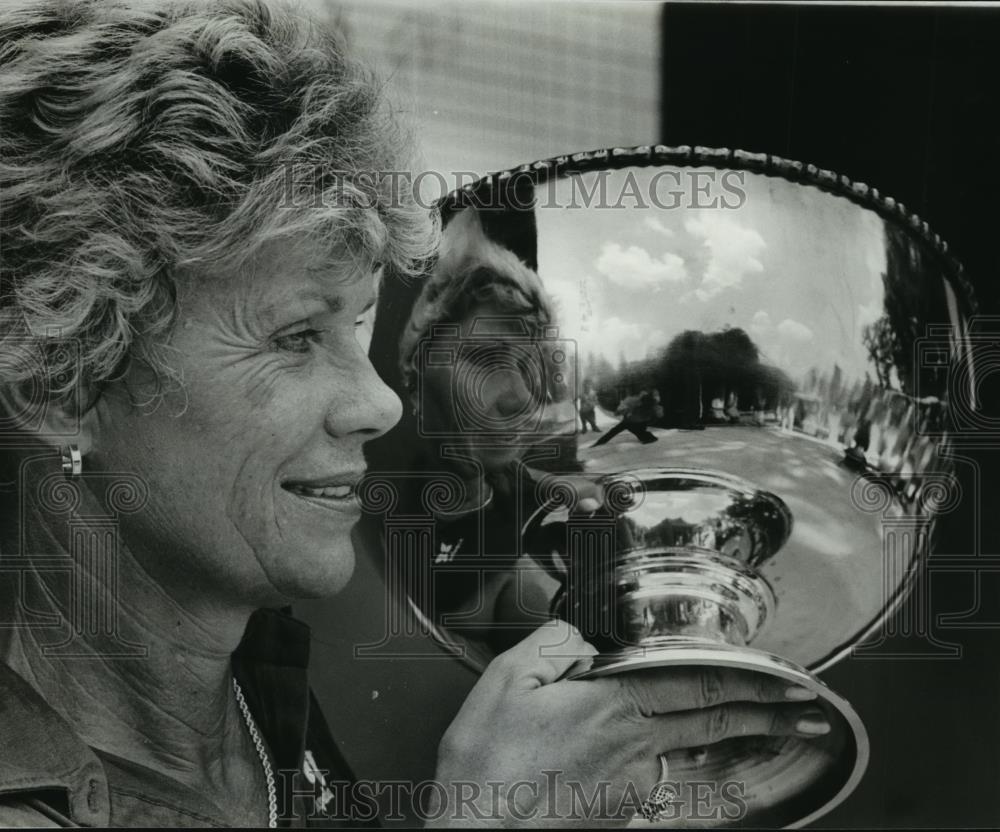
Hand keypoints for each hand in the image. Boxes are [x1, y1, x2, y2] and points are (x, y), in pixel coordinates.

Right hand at [430, 621, 829, 827]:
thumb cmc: (487, 768)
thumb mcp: (505, 680)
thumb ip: (553, 644)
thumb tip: (580, 636)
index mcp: (612, 706)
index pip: (700, 685)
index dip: (751, 681)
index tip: (789, 682)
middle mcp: (633, 747)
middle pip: (715, 722)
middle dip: (769, 714)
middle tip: (807, 710)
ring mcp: (628, 784)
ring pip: (691, 749)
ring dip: (734, 736)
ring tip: (766, 729)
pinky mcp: (615, 810)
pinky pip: (653, 773)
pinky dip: (671, 758)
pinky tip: (664, 752)